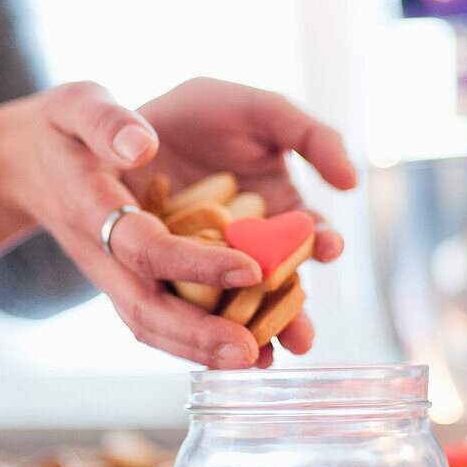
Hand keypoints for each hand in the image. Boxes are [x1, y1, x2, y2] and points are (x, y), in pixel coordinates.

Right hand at [0, 82, 265, 366]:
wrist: (29, 166)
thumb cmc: (62, 130)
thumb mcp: (76, 105)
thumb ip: (106, 122)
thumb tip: (142, 147)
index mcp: (91, 211)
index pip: (144, 249)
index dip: (194, 264)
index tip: (249, 268)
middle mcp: (102, 257)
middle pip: (147, 311)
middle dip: (199, 336)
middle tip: (253, 352)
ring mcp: (115, 276)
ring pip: (156, 326)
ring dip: (204, 349)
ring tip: (263, 360)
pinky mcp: (130, 282)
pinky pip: (164, 318)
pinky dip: (200, 338)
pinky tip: (250, 344)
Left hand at [121, 77, 357, 367]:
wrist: (116, 120)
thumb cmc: (199, 113)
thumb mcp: (261, 112)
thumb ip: (311, 137)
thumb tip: (350, 181)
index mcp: (272, 214)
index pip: (303, 238)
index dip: (320, 243)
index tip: (329, 244)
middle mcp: (238, 250)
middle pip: (268, 290)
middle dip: (287, 317)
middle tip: (303, 339)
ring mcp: (194, 268)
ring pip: (221, 309)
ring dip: (240, 333)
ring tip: (258, 355)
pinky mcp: (148, 278)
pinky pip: (168, 307)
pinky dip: (184, 329)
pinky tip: (199, 345)